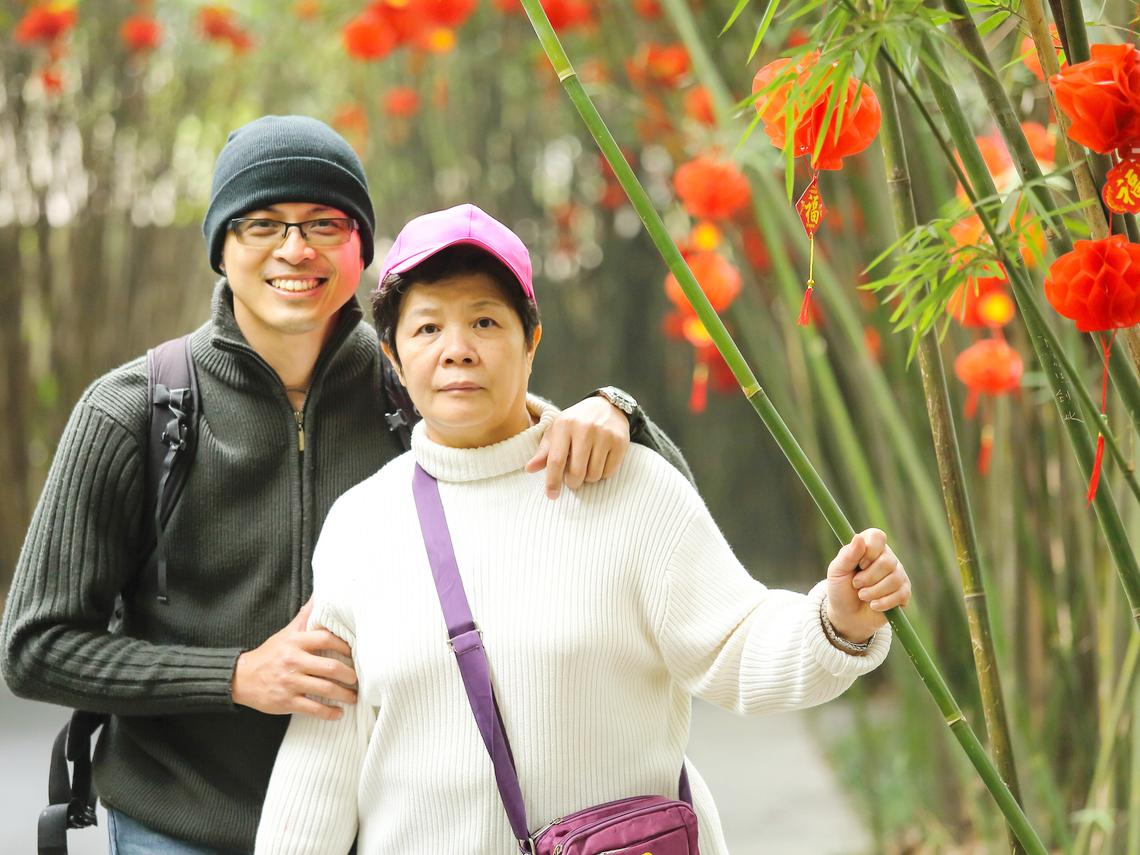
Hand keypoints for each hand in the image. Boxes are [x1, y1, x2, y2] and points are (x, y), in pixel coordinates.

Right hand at [231, 599, 357, 719]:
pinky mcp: (286, 701)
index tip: (356, 652)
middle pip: (330, 667)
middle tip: (358, 678)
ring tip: (354, 696)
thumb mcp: (286, 633)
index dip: (345, 645)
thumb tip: (320, 595)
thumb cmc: (270, 654)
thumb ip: (305, 616)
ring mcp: (290, 682)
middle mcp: (293, 661)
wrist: (241, 678)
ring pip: (325, 689)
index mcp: (295, 642)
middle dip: (349, 675)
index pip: (326, 639)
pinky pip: (313, 708)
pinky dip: (329, 712)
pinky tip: (338, 713)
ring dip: (345, 695)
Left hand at [525, 395, 630, 498]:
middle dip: (573, 482)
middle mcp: (585, 429)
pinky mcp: (620, 442)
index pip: (556, 460)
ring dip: (589, 477)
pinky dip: (603, 473)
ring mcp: (604, 435)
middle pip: (577, 472)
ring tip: (587, 466)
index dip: (553, 481)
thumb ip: (544, 451)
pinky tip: (600, 462)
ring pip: (594, 475)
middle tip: (573, 479)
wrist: (607, 406)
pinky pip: (609, 472)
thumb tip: (529, 469)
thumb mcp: (557, 431)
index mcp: (564, 425)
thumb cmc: (576, 422)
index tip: (552, 495)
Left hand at [825, 528, 910, 642]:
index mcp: (869, 546)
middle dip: (867, 577)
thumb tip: (858, 538)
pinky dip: (883, 602)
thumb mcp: (837, 571)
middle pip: (887, 561)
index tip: (859, 564)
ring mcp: (898, 574)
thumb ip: (847, 555)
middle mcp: (887, 557)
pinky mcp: (904, 592)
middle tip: (856, 584)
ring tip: (862, 596)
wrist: (847, 616)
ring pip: (894, 579)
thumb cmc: (840, 589)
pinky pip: (900, 595)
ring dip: (873, 591)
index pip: (877, 537)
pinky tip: (873, 605)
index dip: (869, 551)